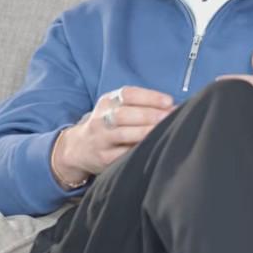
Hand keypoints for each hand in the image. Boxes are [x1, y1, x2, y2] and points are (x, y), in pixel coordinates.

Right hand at [52, 86, 174, 184]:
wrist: (79, 148)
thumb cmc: (108, 124)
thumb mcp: (116, 107)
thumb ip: (140, 105)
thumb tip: (173, 107)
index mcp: (108, 101)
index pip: (128, 94)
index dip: (149, 97)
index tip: (169, 101)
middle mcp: (101, 119)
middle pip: (124, 114)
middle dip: (149, 115)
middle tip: (169, 117)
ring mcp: (101, 139)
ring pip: (123, 134)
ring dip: (145, 132)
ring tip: (163, 130)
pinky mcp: (104, 158)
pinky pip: (122, 154)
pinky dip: (138, 150)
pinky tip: (152, 146)